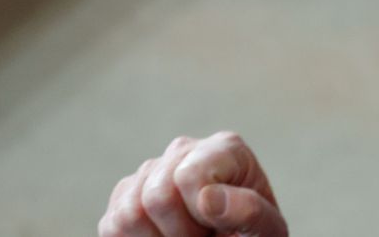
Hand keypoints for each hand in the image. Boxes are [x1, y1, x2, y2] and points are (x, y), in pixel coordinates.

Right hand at [98, 131, 286, 236]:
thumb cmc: (252, 235)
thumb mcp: (266, 229)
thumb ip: (249, 211)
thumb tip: (207, 198)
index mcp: (224, 149)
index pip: (188, 177)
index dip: (199, 215)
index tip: (220, 227)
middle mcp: (183, 150)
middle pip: (157, 196)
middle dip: (181, 232)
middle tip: (203, 236)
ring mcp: (150, 170)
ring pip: (128, 213)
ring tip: (186, 236)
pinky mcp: (123, 195)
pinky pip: (111, 226)